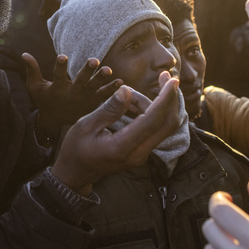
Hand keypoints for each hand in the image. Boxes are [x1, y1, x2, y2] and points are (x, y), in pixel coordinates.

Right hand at [24, 53, 122, 133]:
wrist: (57, 121)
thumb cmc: (44, 100)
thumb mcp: (35, 87)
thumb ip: (32, 70)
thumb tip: (24, 53)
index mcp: (58, 89)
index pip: (57, 76)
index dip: (59, 66)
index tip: (62, 56)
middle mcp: (72, 95)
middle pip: (80, 81)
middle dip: (87, 71)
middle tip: (94, 60)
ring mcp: (84, 100)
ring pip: (95, 89)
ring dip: (102, 80)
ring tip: (108, 70)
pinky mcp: (93, 104)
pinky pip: (104, 97)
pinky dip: (112, 90)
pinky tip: (121, 82)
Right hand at [51, 72, 179, 195]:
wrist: (75, 172)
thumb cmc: (76, 148)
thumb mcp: (86, 124)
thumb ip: (109, 108)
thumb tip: (127, 90)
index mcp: (122, 147)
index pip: (153, 121)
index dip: (165, 99)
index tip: (172, 80)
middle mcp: (138, 154)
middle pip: (168, 124)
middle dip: (171, 98)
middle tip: (166, 76)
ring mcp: (142, 155)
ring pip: (162, 125)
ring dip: (154, 103)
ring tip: (129, 93)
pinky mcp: (141, 151)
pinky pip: (154, 129)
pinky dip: (150, 111)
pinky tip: (133, 102)